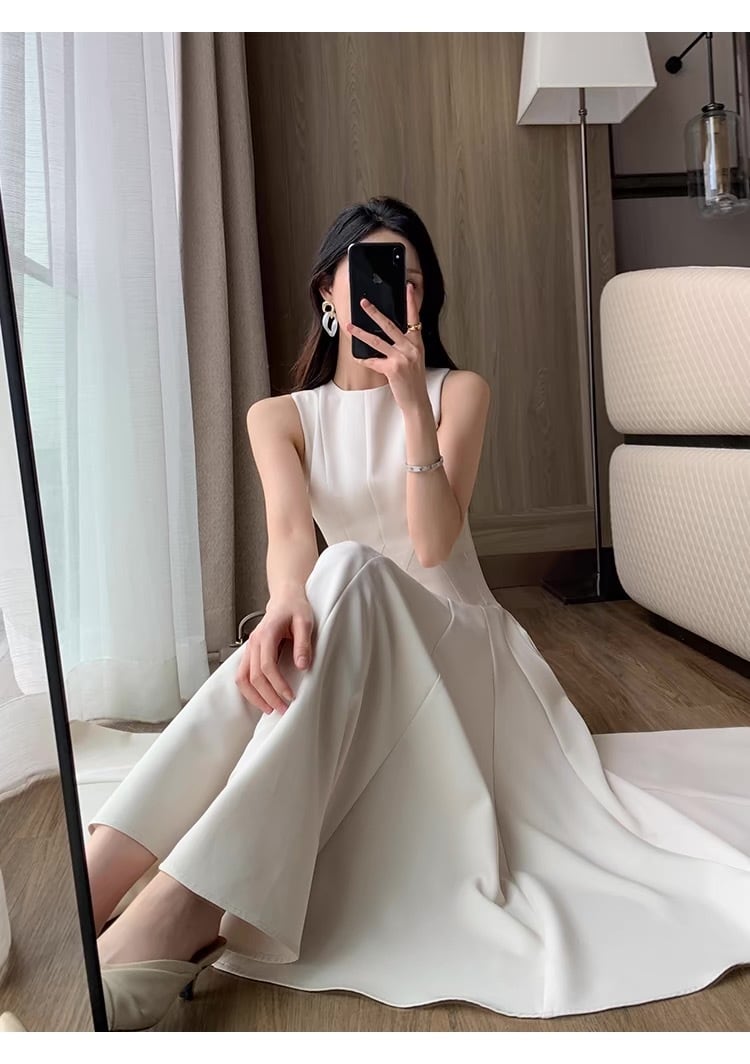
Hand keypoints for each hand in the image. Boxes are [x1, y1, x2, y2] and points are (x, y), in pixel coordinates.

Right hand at [235, 593, 314, 714]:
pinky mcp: (250, 653)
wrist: (284, 599)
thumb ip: (303, 644)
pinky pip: (243, 675)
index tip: (290, 696)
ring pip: (242, 678)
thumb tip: (302, 666)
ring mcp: (249, 648)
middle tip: (282, 709)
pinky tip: (261, 698)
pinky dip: (249, 690)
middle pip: (253, 676)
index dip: (277, 684)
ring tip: (269, 709)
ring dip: (254, 696)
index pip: (267, 666)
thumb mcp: (305, 622)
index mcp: (266, 634)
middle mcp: (253, 642)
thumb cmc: (295, 608)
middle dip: (267, 696)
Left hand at [345, 282, 428, 412]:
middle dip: (374, 313)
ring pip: (377, 341)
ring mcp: (402, 358)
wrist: (416, 401)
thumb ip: (405, 346)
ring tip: (350, 326)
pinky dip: (363, 360)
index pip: (414, 319)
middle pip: (390, 325)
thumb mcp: (414, 359)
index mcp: (417, 343)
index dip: (411, 302)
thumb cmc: (414, 380)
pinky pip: (373, 361)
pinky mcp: (393, 369)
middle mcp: (411, 348)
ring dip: (361, 333)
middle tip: (363, 303)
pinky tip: (356, 357)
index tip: (408, 288)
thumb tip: (389, 335)